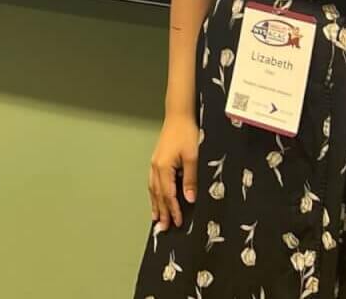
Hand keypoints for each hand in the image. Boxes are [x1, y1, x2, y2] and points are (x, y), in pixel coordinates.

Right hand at [147, 113, 199, 229]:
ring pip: (153, 189)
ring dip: (156, 204)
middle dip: (162, 212)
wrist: (179, 116)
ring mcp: (154, 163)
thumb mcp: (193, 157)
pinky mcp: (157, 160)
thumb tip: (189, 199)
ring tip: (157, 218)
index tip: (178, 223)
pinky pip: (153, 182)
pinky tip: (155, 197)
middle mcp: (156, 167)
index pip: (169, 195)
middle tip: (164, 228)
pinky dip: (154, 193)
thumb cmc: (187, 134)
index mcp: (164, 168)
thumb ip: (190, 179)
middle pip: (158, 195)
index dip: (173, 210)